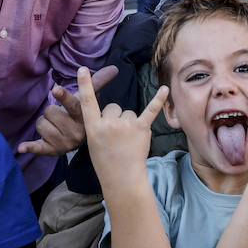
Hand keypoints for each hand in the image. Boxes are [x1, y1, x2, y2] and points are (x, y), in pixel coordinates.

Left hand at [17, 65, 118, 155]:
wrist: (83, 141)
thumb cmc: (82, 115)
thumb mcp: (90, 101)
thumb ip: (97, 83)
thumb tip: (114, 68)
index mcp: (83, 117)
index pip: (72, 104)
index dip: (63, 97)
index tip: (56, 89)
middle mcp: (75, 131)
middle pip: (49, 111)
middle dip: (52, 111)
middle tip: (61, 116)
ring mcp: (64, 142)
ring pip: (41, 124)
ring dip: (45, 123)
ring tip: (56, 127)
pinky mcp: (52, 151)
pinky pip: (37, 147)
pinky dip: (30, 147)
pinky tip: (21, 148)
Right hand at [77, 65, 168, 190]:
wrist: (122, 178)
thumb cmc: (106, 161)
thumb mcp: (93, 142)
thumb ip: (99, 124)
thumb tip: (112, 111)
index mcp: (93, 126)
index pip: (87, 102)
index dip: (84, 84)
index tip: (83, 69)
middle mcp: (108, 123)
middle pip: (113, 107)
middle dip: (116, 118)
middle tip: (116, 138)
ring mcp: (125, 125)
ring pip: (128, 112)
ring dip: (130, 123)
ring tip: (128, 141)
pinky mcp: (141, 128)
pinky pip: (150, 110)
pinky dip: (158, 100)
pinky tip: (165, 88)